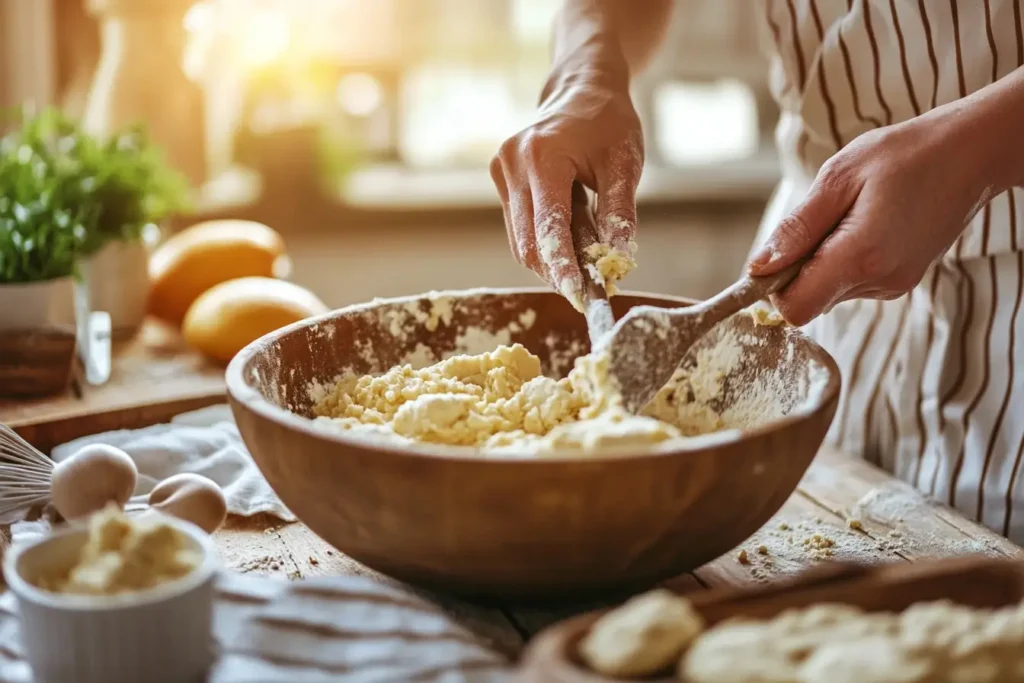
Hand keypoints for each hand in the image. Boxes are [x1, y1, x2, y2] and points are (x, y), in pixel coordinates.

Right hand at [490, 74, 642, 305]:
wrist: (581, 89)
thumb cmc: (608, 123)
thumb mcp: (625, 164)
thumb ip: (620, 213)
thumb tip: (619, 261)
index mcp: (542, 157)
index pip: (548, 229)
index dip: (562, 269)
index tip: (579, 298)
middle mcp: (512, 165)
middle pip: (528, 244)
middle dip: (558, 272)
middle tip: (590, 290)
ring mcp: (501, 173)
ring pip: (521, 242)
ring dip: (551, 261)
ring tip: (584, 262)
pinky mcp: (500, 180)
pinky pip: (520, 229)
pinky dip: (545, 244)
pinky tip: (570, 242)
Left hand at [747, 114, 991, 325]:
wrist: (970, 153)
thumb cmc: (904, 155)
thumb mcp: (838, 178)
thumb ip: (797, 229)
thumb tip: (758, 267)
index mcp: (860, 256)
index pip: (796, 309)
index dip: (773, 290)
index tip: (773, 258)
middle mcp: (880, 281)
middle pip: (811, 299)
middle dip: (799, 268)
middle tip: (822, 219)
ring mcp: (894, 285)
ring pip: (831, 291)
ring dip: (824, 260)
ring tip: (852, 214)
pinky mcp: (901, 280)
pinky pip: (853, 282)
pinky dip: (845, 259)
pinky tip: (866, 223)